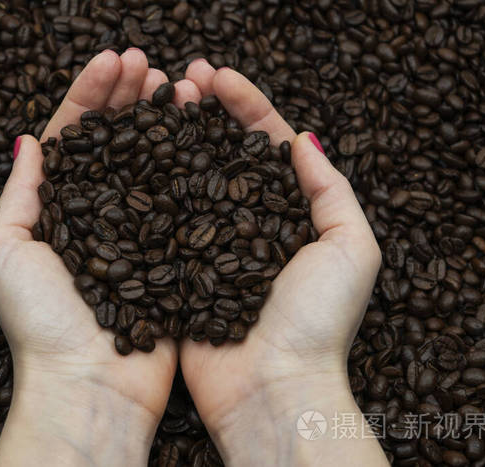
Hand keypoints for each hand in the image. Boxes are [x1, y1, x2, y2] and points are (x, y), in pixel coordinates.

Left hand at [0, 49, 181, 465]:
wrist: (91, 386)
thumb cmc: (41, 324)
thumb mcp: (6, 251)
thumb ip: (19, 193)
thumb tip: (27, 140)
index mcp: (57, 208)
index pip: (73, 136)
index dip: (91, 95)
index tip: (113, 60)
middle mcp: (98, 213)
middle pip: (114, 141)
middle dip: (128, 96)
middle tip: (148, 61)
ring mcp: (137, 230)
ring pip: (151, 161)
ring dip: (160, 119)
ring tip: (175, 83)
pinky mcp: (169, 250)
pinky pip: (179, 197)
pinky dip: (188, 162)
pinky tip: (199, 130)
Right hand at [177, 60, 387, 464]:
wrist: (270, 389)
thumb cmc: (316, 322)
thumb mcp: (351, 248)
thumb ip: (331, 189)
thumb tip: (303, 138)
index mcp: (288, 212)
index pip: (264, 143)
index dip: (244, 105)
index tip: (218, 76)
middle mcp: (245, 220)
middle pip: (221, 151)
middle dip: (204, 110)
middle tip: (182, 75)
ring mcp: (208, 241)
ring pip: (188, 176)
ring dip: (174, 135)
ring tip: (156, 98)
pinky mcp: (176, 265)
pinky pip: (161, 215)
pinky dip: (149, 182)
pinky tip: (133, 151)